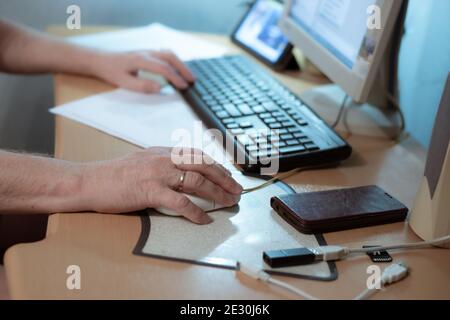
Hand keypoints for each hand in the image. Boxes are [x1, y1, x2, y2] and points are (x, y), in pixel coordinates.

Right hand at [80, 147, 242, 223]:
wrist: (90, 180)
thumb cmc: (113, 174)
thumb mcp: (142, 160)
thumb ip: (162, 162)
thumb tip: (181, 172)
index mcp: (163, 152)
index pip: (198, 155)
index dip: (217, 166)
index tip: (228, 176)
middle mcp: (164, 159)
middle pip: (204, 165)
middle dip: (225, 178)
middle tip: (237, 190)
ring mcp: (158, 174)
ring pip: (197, 181)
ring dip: (217, 194)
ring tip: (229, 202)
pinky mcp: (150, 191)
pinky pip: (181, 202)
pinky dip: (196, 212)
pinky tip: (204, 220)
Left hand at [92, 50, 195, 92]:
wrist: (101, 60)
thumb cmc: (111, 72)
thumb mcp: (124, 82)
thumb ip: (142, 86)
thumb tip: (160, 88)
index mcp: (141, 60)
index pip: (164, 68)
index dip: (176, 78)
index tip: (184, 87)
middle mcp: (146, 53)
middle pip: (170, 58)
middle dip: (183, 69)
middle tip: (193, 80)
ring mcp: (147, 52)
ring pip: (169, 54)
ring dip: (180, 64)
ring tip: (189, 75)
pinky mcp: (147, 53)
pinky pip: (164, 54)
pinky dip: (174, 61)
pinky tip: (179, 68)